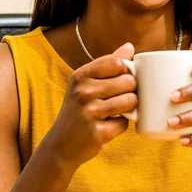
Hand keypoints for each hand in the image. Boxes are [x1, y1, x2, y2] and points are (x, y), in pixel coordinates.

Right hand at [41, 43, 136, 168]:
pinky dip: (120, 126)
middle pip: (128, 81)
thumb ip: (108, 64)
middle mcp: (83, 91)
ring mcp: (90, 112)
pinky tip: (107, 126)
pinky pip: (125, 123)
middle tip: (117, 99)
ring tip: (115, 112)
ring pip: (130, 101)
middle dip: (129, 91)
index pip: (117, 62)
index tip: (119, 80)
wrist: (60, 145)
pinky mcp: (98, 133)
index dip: (125, 71)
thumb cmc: (78, 110)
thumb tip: (129, 46)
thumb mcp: (85, 84)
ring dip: (128, 108)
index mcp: (80, 76)